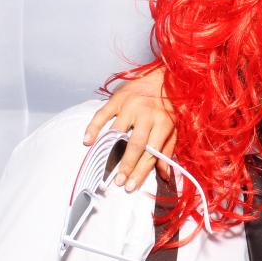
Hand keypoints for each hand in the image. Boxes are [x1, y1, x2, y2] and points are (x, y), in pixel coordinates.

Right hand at [82, 66, 175, 190]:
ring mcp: (131, 105)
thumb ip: (167, 150)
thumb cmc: (168, 105)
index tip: (131, 185)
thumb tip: (165, 174)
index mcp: (163, 123)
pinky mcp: (117, 98)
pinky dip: (93, 128)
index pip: (151, 152)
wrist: (163, 75)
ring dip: (110, 150)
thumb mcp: (174, 127)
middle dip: (126, 165)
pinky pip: (102, 114)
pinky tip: (87, 141)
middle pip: (135, 144)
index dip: (140, 171)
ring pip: (118, 131)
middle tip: (119, 181)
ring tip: (104, 168)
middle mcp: (147, 114)